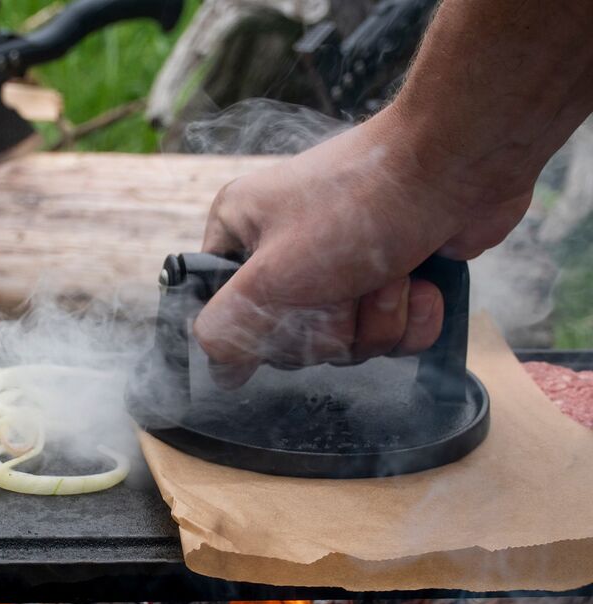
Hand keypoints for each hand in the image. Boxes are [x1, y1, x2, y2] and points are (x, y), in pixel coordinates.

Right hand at [193, 107, 532, 384]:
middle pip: (292, 341)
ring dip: (377, 319)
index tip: (286, 310)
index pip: (226, 315)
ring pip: (346, 344)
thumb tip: (219, 369)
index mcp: (244, 238)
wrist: (456, 164)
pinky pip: (390, 337)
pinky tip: (421, 284)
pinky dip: (412, 320)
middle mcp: (286, 254)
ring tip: (391, 274)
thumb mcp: (272, 273)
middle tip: (345, 282)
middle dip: (332, 325)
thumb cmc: (358, 204)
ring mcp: (339, 269)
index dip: (259, 327)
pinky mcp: (387, 282)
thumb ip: (229, 326)